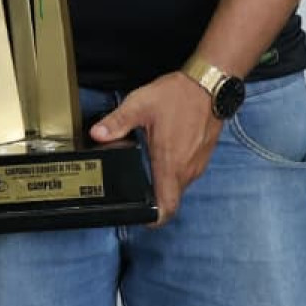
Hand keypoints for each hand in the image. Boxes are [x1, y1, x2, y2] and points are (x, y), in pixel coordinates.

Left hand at [88, 71, 223, 226]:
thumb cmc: (177, 96)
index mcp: (170, 164)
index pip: (167, 207)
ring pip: (178, 185)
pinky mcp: (203, 156)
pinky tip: (162, 153)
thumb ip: (117, 123)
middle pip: (170, 197)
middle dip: (153, 198)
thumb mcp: (140, 106)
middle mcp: (187, 170)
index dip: (154, 219)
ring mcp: (197, 164)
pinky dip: (173, 170)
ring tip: (145, 169)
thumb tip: (97, 134)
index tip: (140, 218)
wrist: (209, 85)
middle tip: (132, 188)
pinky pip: (186, 172)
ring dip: (163, 182)